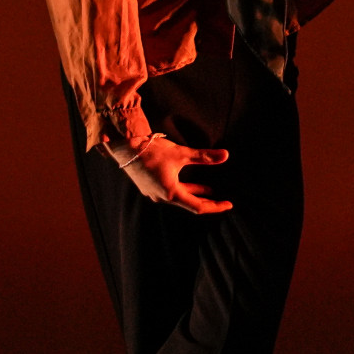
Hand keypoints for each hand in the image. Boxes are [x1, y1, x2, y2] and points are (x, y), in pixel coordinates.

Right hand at [112, 131, 233, 214]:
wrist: (125, 147)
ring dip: (195, 193)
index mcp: (171, 192)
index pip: (198, 206)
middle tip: (221, 201)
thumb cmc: (152, 151)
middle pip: (189, 204)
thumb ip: (204, 156)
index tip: (228, 204)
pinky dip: (183, 189)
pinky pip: (170, 192)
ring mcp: (154, 193)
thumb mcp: (181, 153)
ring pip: (179, 198)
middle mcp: (162, 197)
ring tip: (209, 190)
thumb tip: (226, 155)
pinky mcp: (149, 187)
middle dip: (207, 202)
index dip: (215, 206)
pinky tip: (187, 182)